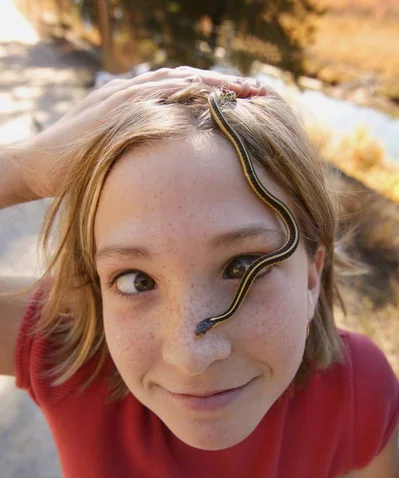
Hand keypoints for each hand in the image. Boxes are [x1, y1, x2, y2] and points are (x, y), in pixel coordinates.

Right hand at [17, 66, 266, 199]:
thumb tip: (176, 167)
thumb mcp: (120, 154)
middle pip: (189, 80)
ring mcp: (125, 96)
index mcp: (138, 103)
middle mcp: (134, 93)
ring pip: (178, 81)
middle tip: (259, 91)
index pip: (185, 90)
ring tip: (245, 90)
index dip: (217, 92)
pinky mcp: (117, 106)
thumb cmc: (80, 167)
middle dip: (225, 84)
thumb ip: (146, 151)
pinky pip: (158, 93)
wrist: (41, 165)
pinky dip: (187, 92)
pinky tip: (213, 98)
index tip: (247, 100)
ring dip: (214, 84)